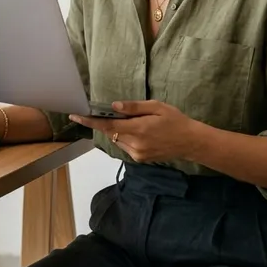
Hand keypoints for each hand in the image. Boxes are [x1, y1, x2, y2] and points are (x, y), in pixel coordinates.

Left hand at [69, 101, 201, 163]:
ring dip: (118, 130)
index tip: (75, 116)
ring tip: (135, 123)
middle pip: (111, 132)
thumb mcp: (157, 107)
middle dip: (108, 122)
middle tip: (116, 112)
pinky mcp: (140, 159)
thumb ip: (134, 107)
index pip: (108, 126)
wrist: (190, 142)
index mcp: (138, 129)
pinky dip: (125, 137)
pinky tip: (140, 132)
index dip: (90, 121)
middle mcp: (135, 144)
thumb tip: (114, 107)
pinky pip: (125, 146)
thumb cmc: (175, 120)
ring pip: (117, 140)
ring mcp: (137, 154)